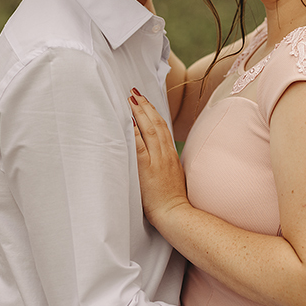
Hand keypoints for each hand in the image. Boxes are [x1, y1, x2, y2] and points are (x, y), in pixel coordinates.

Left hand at [130, 89, 189, 225]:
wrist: (175, 213)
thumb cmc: (172, 200)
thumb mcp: (173, 176)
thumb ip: (165, 163)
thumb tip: (156, 156)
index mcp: (172, 155)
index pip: (163, 128)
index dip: (154, 112)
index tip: (146, 101)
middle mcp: (166, 154)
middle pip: (156, 123)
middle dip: (145, 106)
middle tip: (135, 92)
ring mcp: (157, 160)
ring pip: (149, 130)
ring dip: (139, 112)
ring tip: (131, 99)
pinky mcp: (148, 169)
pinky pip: (140, 146)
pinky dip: (135, 132)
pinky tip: (130, 121)